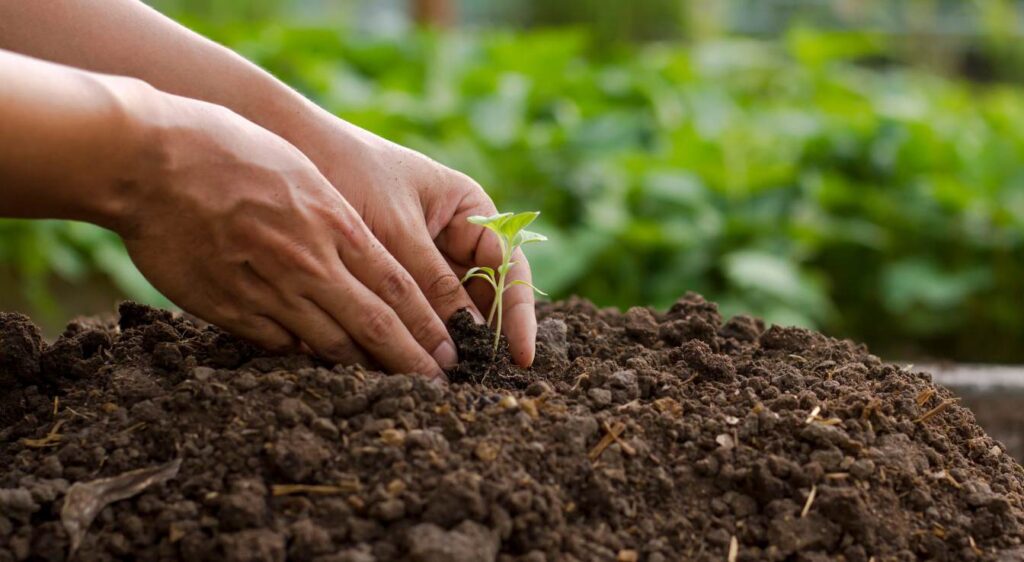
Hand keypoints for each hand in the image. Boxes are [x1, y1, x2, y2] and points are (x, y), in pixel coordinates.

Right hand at [115, 89, 457, 378]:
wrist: (150, 160)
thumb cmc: (228, 151)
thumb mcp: (299, 172)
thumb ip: (333, 218)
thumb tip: (361, 257)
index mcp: (333, 224)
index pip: (397, 288)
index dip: (428, 326)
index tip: (450, 351)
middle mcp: (309, 264)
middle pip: (374, 325)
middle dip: (412, 360)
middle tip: (438, 385)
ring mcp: (268, 291)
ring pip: (329, 344)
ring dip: (363, 368)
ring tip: (390, 388)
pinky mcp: (229, 309)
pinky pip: (278, 345)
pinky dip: (304, 358)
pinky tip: (320, 368)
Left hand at [297, 116, 537, 366]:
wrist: (290, 148)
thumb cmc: (350, 171)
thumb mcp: (395, 229)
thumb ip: (430, 283)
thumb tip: (465, 338)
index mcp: (472, 212)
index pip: (510, 267)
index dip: (520, 314)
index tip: (521, 356)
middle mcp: (454, 238)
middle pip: (483, 297)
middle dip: (481, 338)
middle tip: (476, 380)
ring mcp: (423, 260)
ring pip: (446, 312)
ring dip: (444, 344)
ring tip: (441, 380)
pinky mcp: (389, 282)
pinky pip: (409, 315)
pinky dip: (407, 338)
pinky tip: (402, 364)